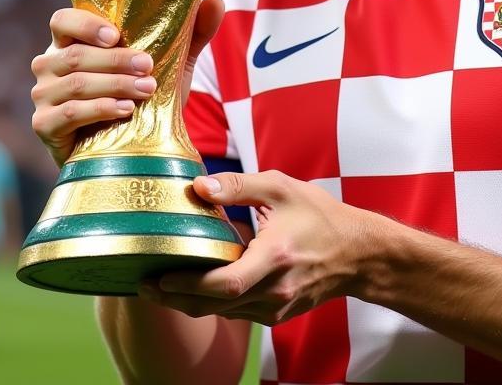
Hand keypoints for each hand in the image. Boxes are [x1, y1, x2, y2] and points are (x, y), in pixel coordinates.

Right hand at [30, 0, 224, 166]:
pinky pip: (69, 113)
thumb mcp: (170, 63)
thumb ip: (191, 33)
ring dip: (114, 85)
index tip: (117, 35)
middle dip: (116, 61)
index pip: (62, 20)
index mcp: (71, 41)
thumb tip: (216, 1)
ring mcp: (43, 95)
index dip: (85, 24)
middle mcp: (50, 64)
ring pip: (75, 83)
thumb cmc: (143, 97)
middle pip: (75, 55)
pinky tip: (125, 110)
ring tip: (146, 90)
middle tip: (149, 67)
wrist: (131, 149)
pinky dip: (100, 110)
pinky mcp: (44, 125)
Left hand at [140, 171, 374, 324]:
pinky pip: (238, 313)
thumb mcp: (281, 188)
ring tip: (160, 287)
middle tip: (143, 286)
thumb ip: (238, 186)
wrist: (358, 253)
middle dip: (174, 299)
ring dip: (190, 303)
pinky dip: (215, 303)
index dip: (186, 286)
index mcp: (274, 258)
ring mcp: (276, 308)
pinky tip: (198, 288)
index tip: (156, 278)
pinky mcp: (278, 316)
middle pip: (213, 306)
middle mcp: (274, 290)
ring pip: (223, 313)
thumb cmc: (320, 216)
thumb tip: (198, 187)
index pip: (223, 284)